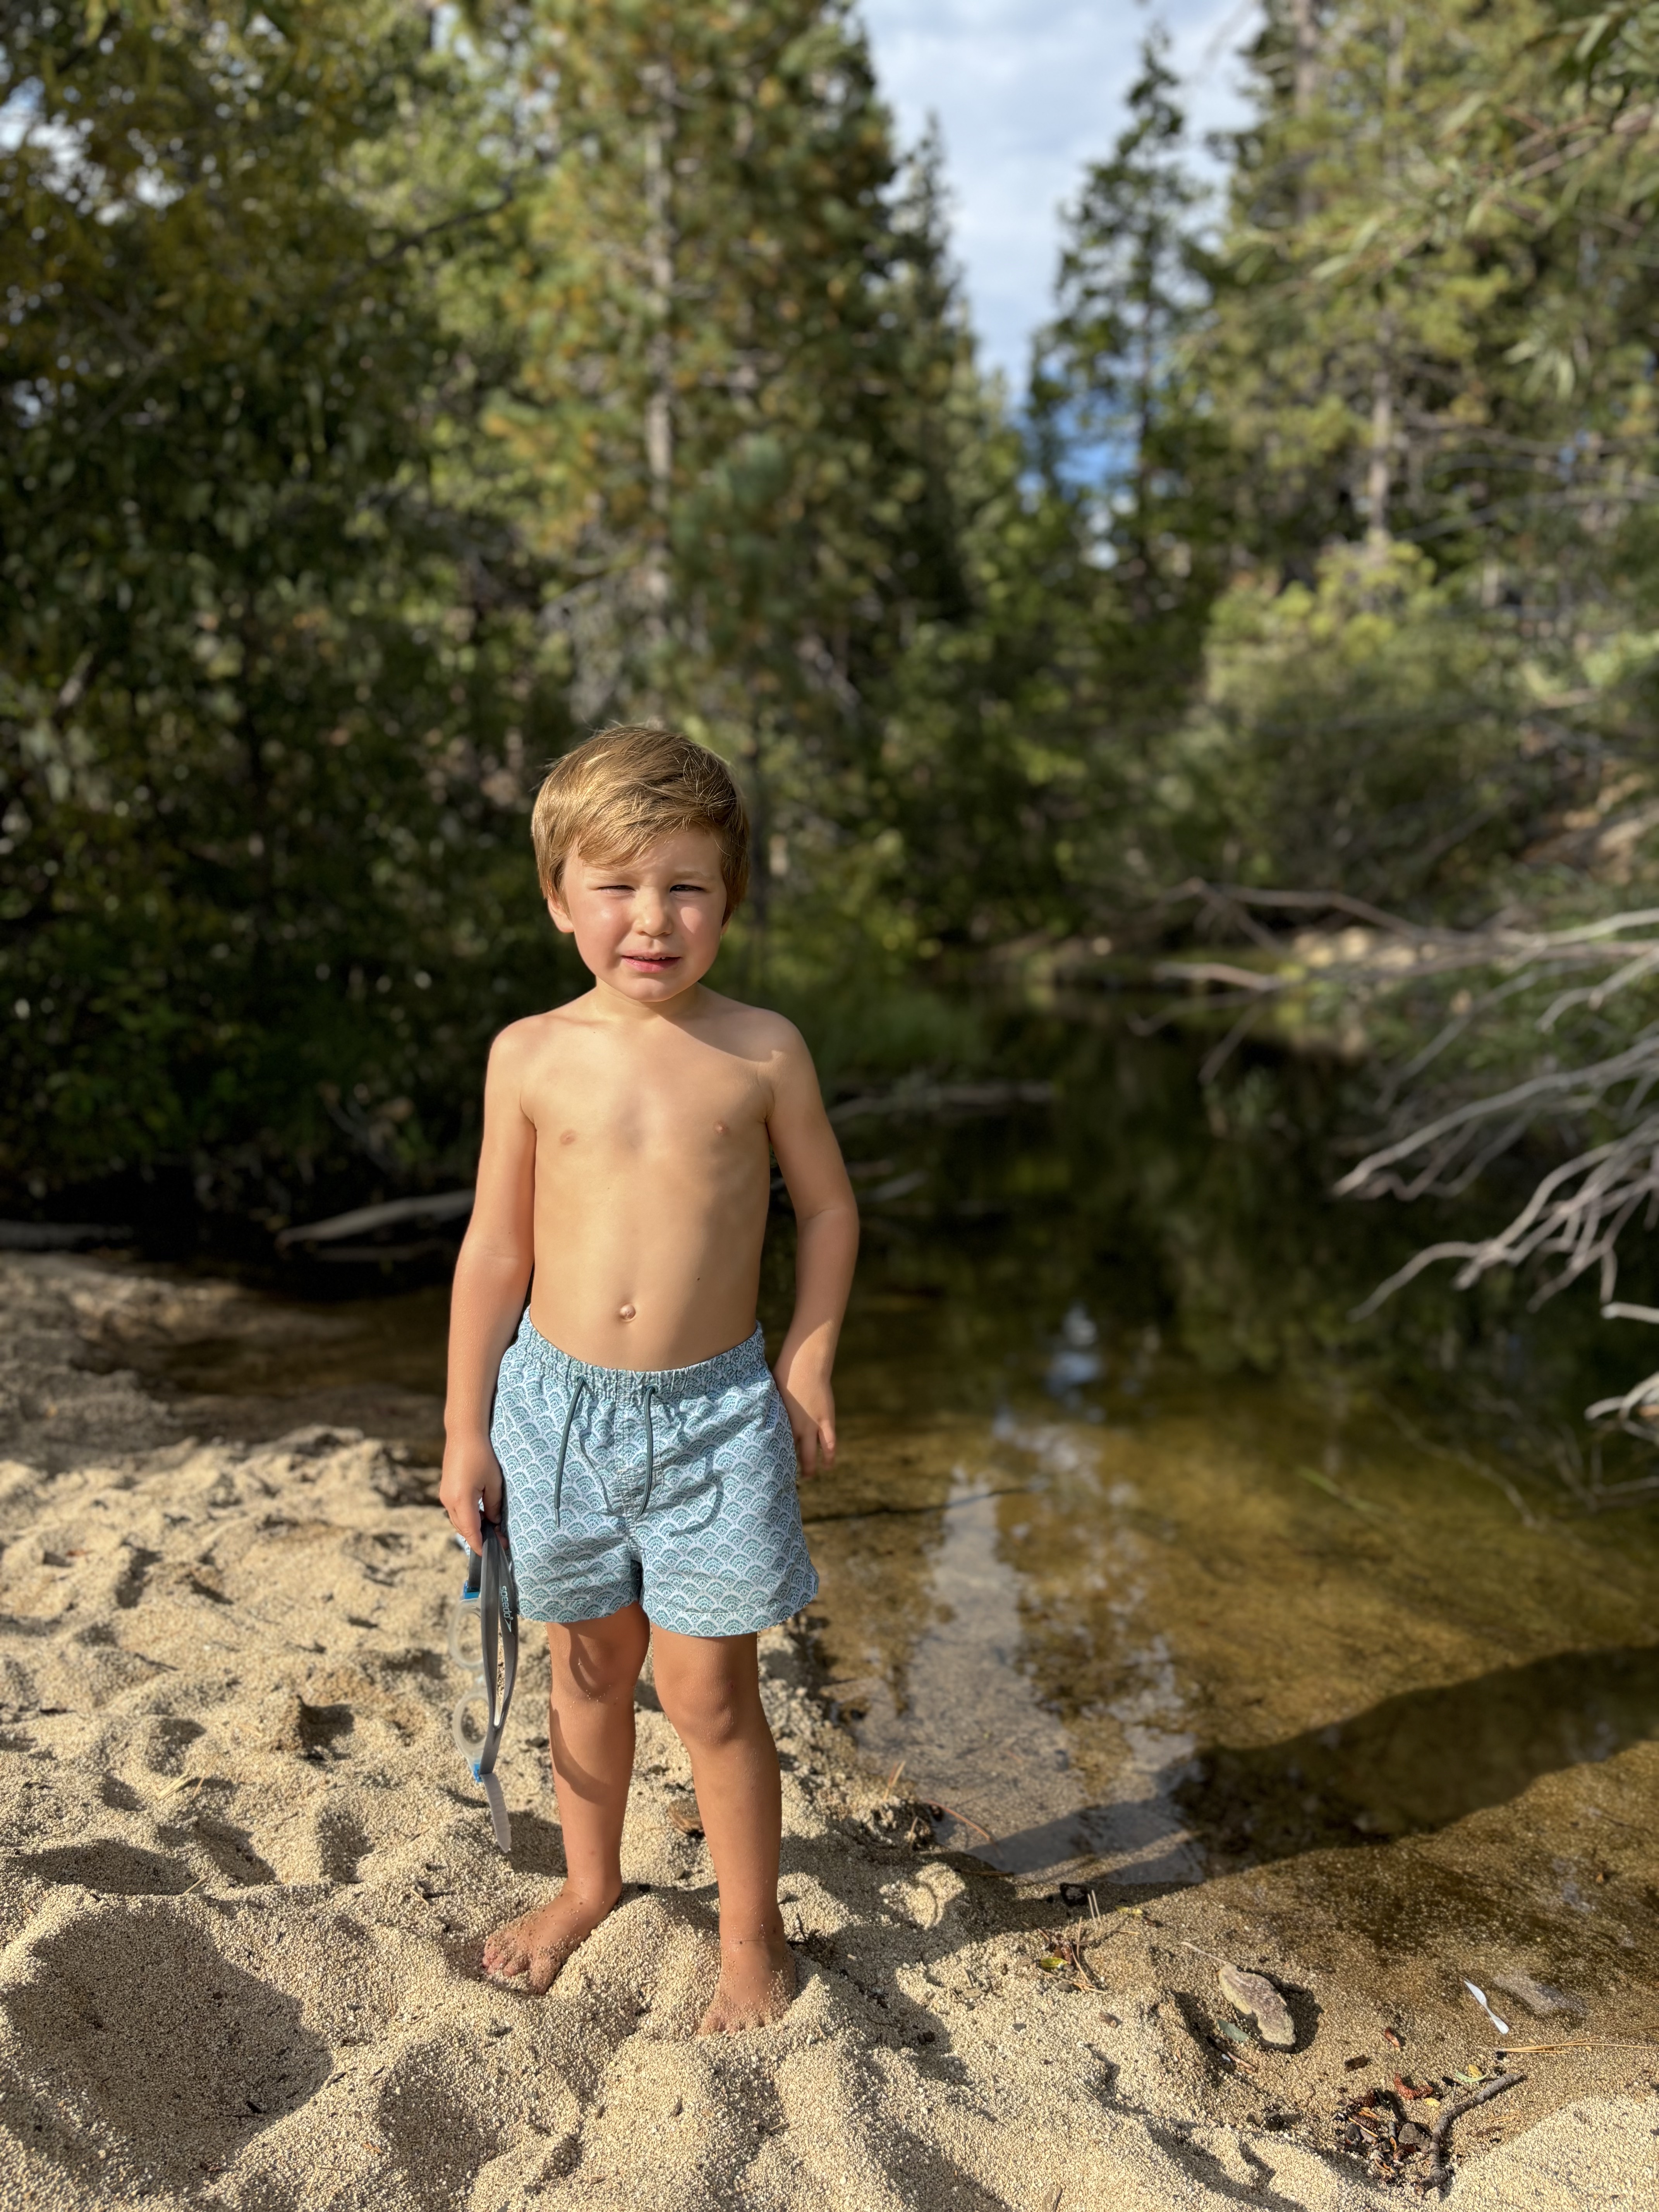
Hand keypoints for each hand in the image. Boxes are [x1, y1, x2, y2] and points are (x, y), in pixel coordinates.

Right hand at [439, 1433, 503, 1553]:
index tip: (493, 1554)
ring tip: (492, 1527)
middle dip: (479, 1537)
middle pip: (464, 1529)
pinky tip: (481, 1513)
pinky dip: (468, 1516)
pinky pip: (456, 1510)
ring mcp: (445, 1495)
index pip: (471, 1532)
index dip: (481, 1545)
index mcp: (461, 1501)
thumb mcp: (494, 1482)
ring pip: (459, 1520)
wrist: (464, 1433)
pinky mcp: (446, 1490)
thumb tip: (494, 1522)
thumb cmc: (482, 1455)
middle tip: (500, 1539)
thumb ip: (494, 1506)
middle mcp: (449, 1501)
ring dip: (473, 1526)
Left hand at [773, 1347, 835, 1477]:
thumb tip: (755, 1410)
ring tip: (809, 1476)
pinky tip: (828, 1465)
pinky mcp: (826, 1419)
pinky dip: (829, 1455)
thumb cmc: (784, 1373)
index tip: (767, 1468)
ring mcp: (812, 1425)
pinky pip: (829, 1443)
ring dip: (810, 1466)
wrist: (806, 1364)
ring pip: (812, 1453)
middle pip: (792, 1455)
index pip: (775, 1447)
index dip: (772, 1459)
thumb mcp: (771, 1393)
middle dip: (790, 1468)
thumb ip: (768, 1407)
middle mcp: (795, 1428)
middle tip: (785, 1478)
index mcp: (780, 1422)